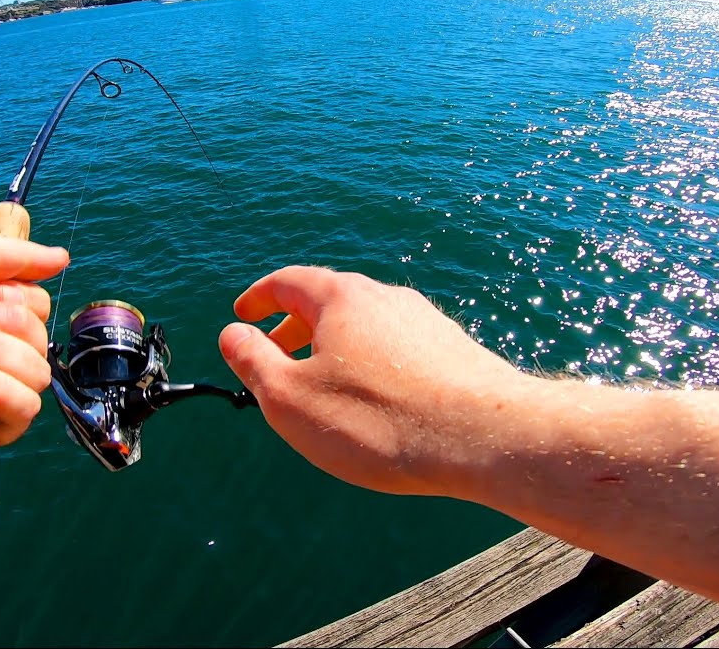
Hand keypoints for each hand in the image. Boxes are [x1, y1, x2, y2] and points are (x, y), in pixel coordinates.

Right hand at [218, 266, 527, 496]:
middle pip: (330, 300)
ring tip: (323, 385)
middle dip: (296, 325)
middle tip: (275, 355)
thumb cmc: (379, 421)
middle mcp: (387, 298)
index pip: (289, 281)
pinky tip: (375, 403)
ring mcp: (426, 322)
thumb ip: (254, 362)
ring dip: (336, 347)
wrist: (485, 437)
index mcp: (342, 298)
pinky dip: (372, 364)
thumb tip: (232, 334)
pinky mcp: (454, 351)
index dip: (259, 298)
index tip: (242, 316)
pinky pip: (398, 349)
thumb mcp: (290, 399)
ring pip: (367, 325)